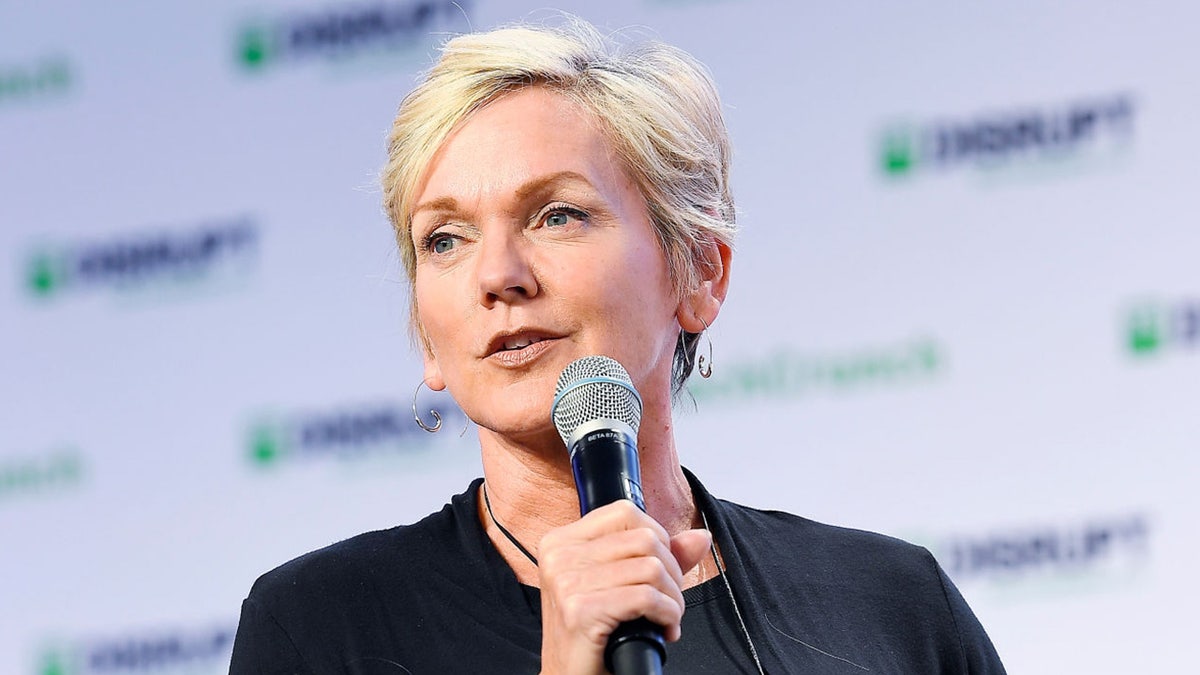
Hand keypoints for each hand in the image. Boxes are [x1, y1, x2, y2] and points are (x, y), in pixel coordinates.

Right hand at [536, 500, 711, 674]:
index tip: (660, 567)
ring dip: (672, 598)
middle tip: (667, 600)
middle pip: (644, 539)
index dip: (657, 538)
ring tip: (666, 616)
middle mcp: (559, 556)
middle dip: (671, 573)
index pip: (625, 512)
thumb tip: (699, 537)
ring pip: (651, 568)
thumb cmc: (590, 635)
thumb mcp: (619, 585)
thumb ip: (658, 555)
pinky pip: (647, 597)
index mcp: (562, 542)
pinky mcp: (581, 610)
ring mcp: (567, 583)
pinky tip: (663, 628)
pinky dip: (668, 614)